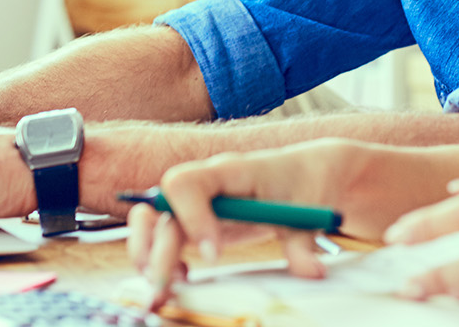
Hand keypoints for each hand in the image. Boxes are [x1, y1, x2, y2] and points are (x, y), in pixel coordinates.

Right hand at [127, 138, 389, 307]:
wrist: (308, 175)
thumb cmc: (304, 185)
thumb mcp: (308, 213)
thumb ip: (303, 243)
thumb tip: (311, 271)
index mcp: (230, 171)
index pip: (186, 183)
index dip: (191, 218)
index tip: (214, 255)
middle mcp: (206, 185)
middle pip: (159, 205)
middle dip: (155, 248)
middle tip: (166, 285)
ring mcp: (198, 202)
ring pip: (153, 220)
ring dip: (147, 254)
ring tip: (163, 287)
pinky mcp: (199, 220)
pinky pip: (165, 234)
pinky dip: (162, 258)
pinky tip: (182, 278)